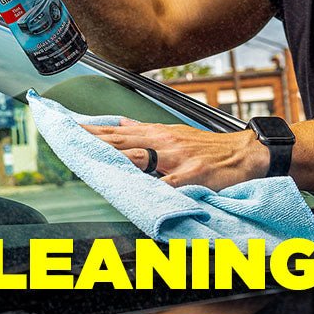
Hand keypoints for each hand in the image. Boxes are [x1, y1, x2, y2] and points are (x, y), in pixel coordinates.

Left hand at [83, 119, 270, 189]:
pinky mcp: (193, 175)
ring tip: (91, 158)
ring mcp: (178, 158)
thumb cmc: (208, 148)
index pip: (117, 131)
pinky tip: (139, 191)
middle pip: (122, 140)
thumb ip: (145, 130)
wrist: (245, 153)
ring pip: (140, 156)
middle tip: (69, 138)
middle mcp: (164, 142)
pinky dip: (155, 187)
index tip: (68, 128)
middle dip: (94, 140)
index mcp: (158, 133)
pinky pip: (170, 183)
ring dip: (114, 157)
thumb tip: (119, 122)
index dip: (92, 130)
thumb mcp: (174, 133)